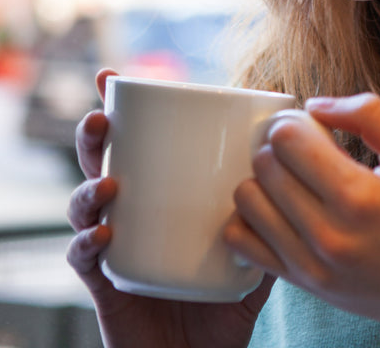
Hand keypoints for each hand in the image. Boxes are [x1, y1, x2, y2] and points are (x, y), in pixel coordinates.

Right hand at [66, 68, 273, 347]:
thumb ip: (269, 214)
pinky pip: (85, 258)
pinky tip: (105, 232)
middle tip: (102, 118)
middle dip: (93, 137)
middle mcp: (132, 214)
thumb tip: (296, 168)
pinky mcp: (105, 284)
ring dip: (87, 188)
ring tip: (109, 184)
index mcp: (160, 198)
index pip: (139, 146)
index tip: (114, 78)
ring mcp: (115, 246)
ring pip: (83, 204)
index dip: (122, 112)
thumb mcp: (250, 249)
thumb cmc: (222, 302)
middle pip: (102, 164)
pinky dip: (88, 242)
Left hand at [223, 93, 379, 347]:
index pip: (287, 140)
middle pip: (264, 164)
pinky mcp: (298, 282)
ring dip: (264, 179)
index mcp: (359, 198)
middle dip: (280, 146)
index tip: (312, 128)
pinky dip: (251, 218)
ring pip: (247, 199)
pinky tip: (279, 209)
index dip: (295, 122)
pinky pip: (241, 240)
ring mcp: (309, 264)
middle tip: (307, 152)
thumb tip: (316, 104)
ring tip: (294, 179)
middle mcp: (328, 235)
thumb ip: (372, 117)